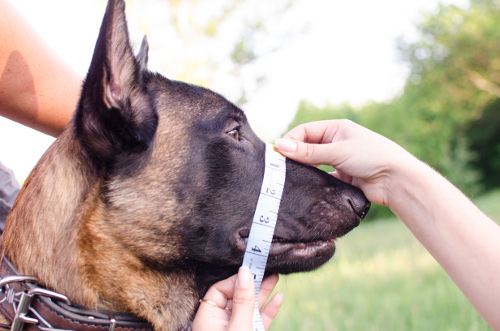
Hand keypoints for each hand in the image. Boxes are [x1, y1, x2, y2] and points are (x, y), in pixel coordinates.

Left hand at [192, 266, 282, 330]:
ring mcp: (234, 328)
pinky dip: (268, 310)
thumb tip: (245, 272)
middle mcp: (220, 322)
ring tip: (275, 277)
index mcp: (208, 318)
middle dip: (253, 283)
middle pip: (237, 296)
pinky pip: (258, 320)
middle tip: (266, 267)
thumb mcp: (238, 326)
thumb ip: (243, 301)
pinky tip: (279, 298)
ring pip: (250, 307)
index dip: (236, 280)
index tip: (251, 272)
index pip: (220, 290)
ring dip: (264, 293)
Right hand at [275, 119, 416, 206]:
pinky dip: (313, 180)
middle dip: (294, 154)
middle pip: (308, 146)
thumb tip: (281, 146)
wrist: (397, 180)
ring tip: (288, 176)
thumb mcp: (337, 151)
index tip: (278, 153)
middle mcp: (337, 142)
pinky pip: (322, 177)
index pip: (306, 131)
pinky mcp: (343, 177)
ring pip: (314, 162)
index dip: (291, 140)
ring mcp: (340, 160)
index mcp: (337, 128)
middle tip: (279, 167)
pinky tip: (305, 186)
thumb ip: (309, 151)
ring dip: (303, 167)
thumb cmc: (372, 157)